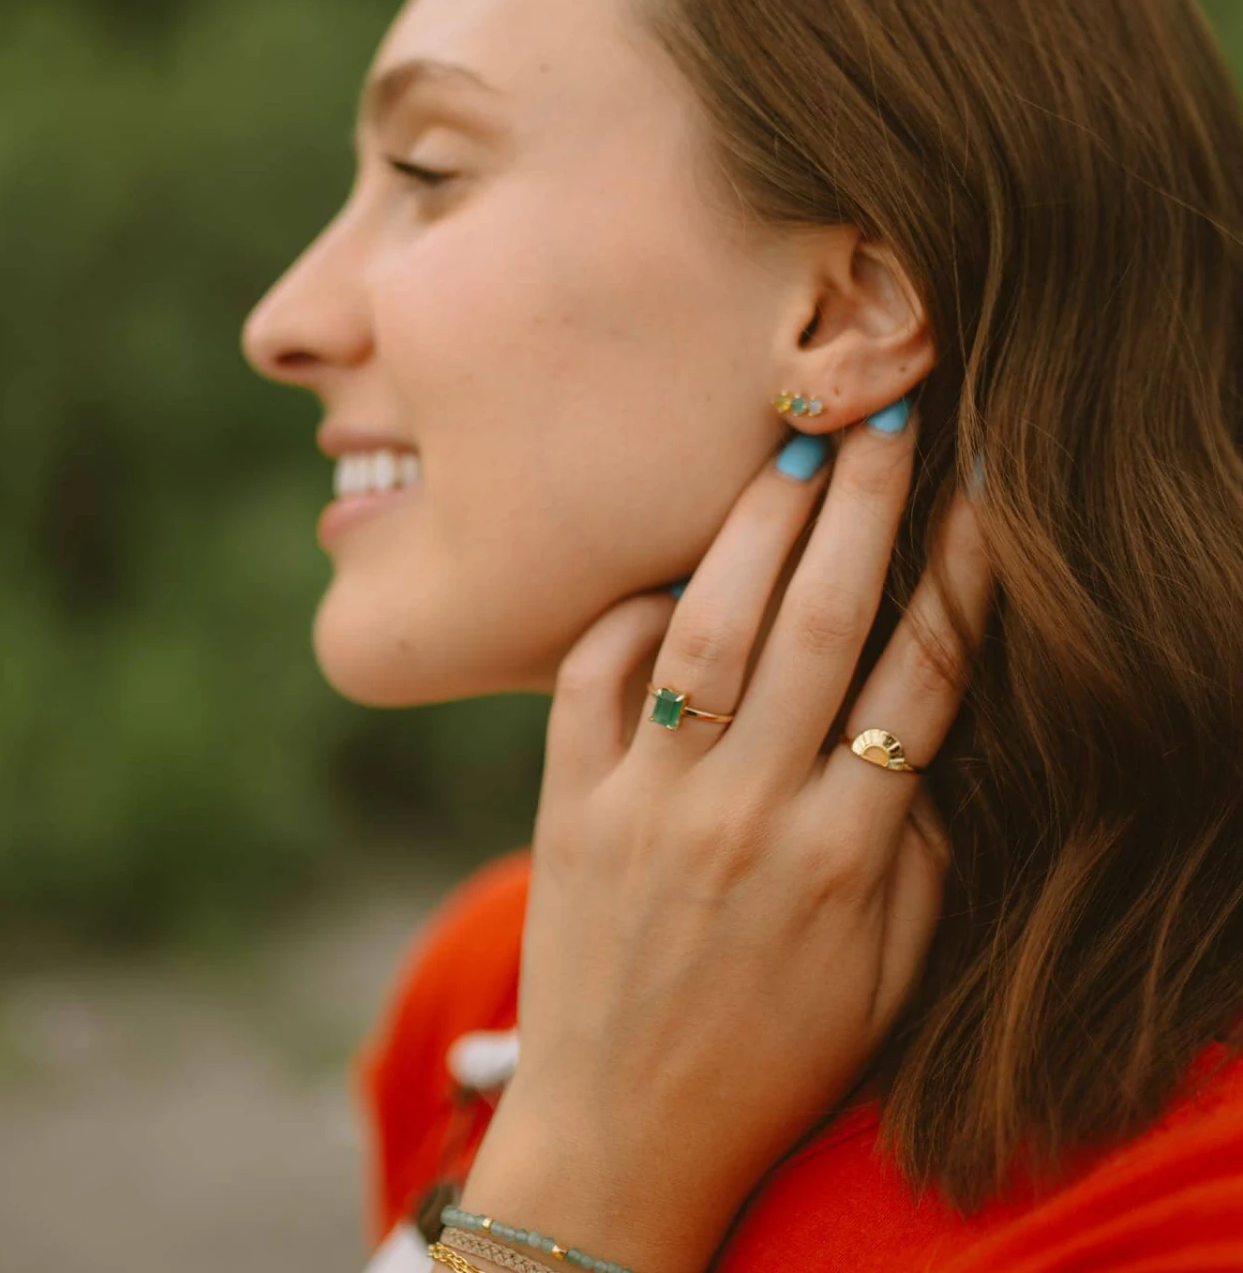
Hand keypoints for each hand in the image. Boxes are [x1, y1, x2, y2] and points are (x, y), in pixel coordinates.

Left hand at [459, 406, 993, 1272]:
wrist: (625, 1134)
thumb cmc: (773, 1054)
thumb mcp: (889, 976)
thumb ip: (919, 852)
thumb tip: (925, 733)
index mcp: (844, 858)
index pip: (923, 679)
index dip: (962, 572)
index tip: (984, 490)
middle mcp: (745, 816)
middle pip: (817, 627)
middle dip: (860, 508)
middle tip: (884, 416)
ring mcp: (646, 808)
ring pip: (705, 636)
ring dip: (751, 533)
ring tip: (787, 453)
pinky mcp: (567, 811)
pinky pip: (587, 685)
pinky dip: (622, 619)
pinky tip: (661, 578)